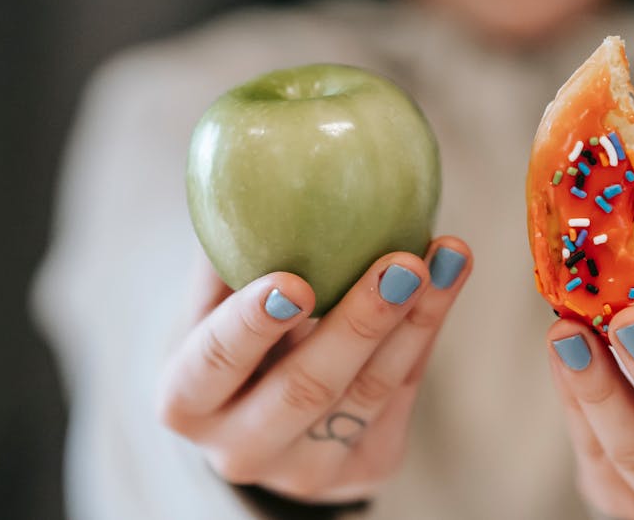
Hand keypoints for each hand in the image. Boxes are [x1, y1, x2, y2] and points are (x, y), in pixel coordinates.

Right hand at [157, 237, 471, 502]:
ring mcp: (306, 470)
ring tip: (446, 257)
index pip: (214, 364)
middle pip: (306, 388)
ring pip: (368, 393)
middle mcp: (240, 449)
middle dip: (359, 324)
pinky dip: (426, 331)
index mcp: (186, 401)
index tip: (293, 281)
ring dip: (414, 320)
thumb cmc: (230, 338)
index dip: (251, 325)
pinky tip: (448, 277)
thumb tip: (251, 163)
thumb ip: (226, 253)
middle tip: (401, 263)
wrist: (264, 423)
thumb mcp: (210, 306)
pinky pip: (402, 394)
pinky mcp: (366, 467)